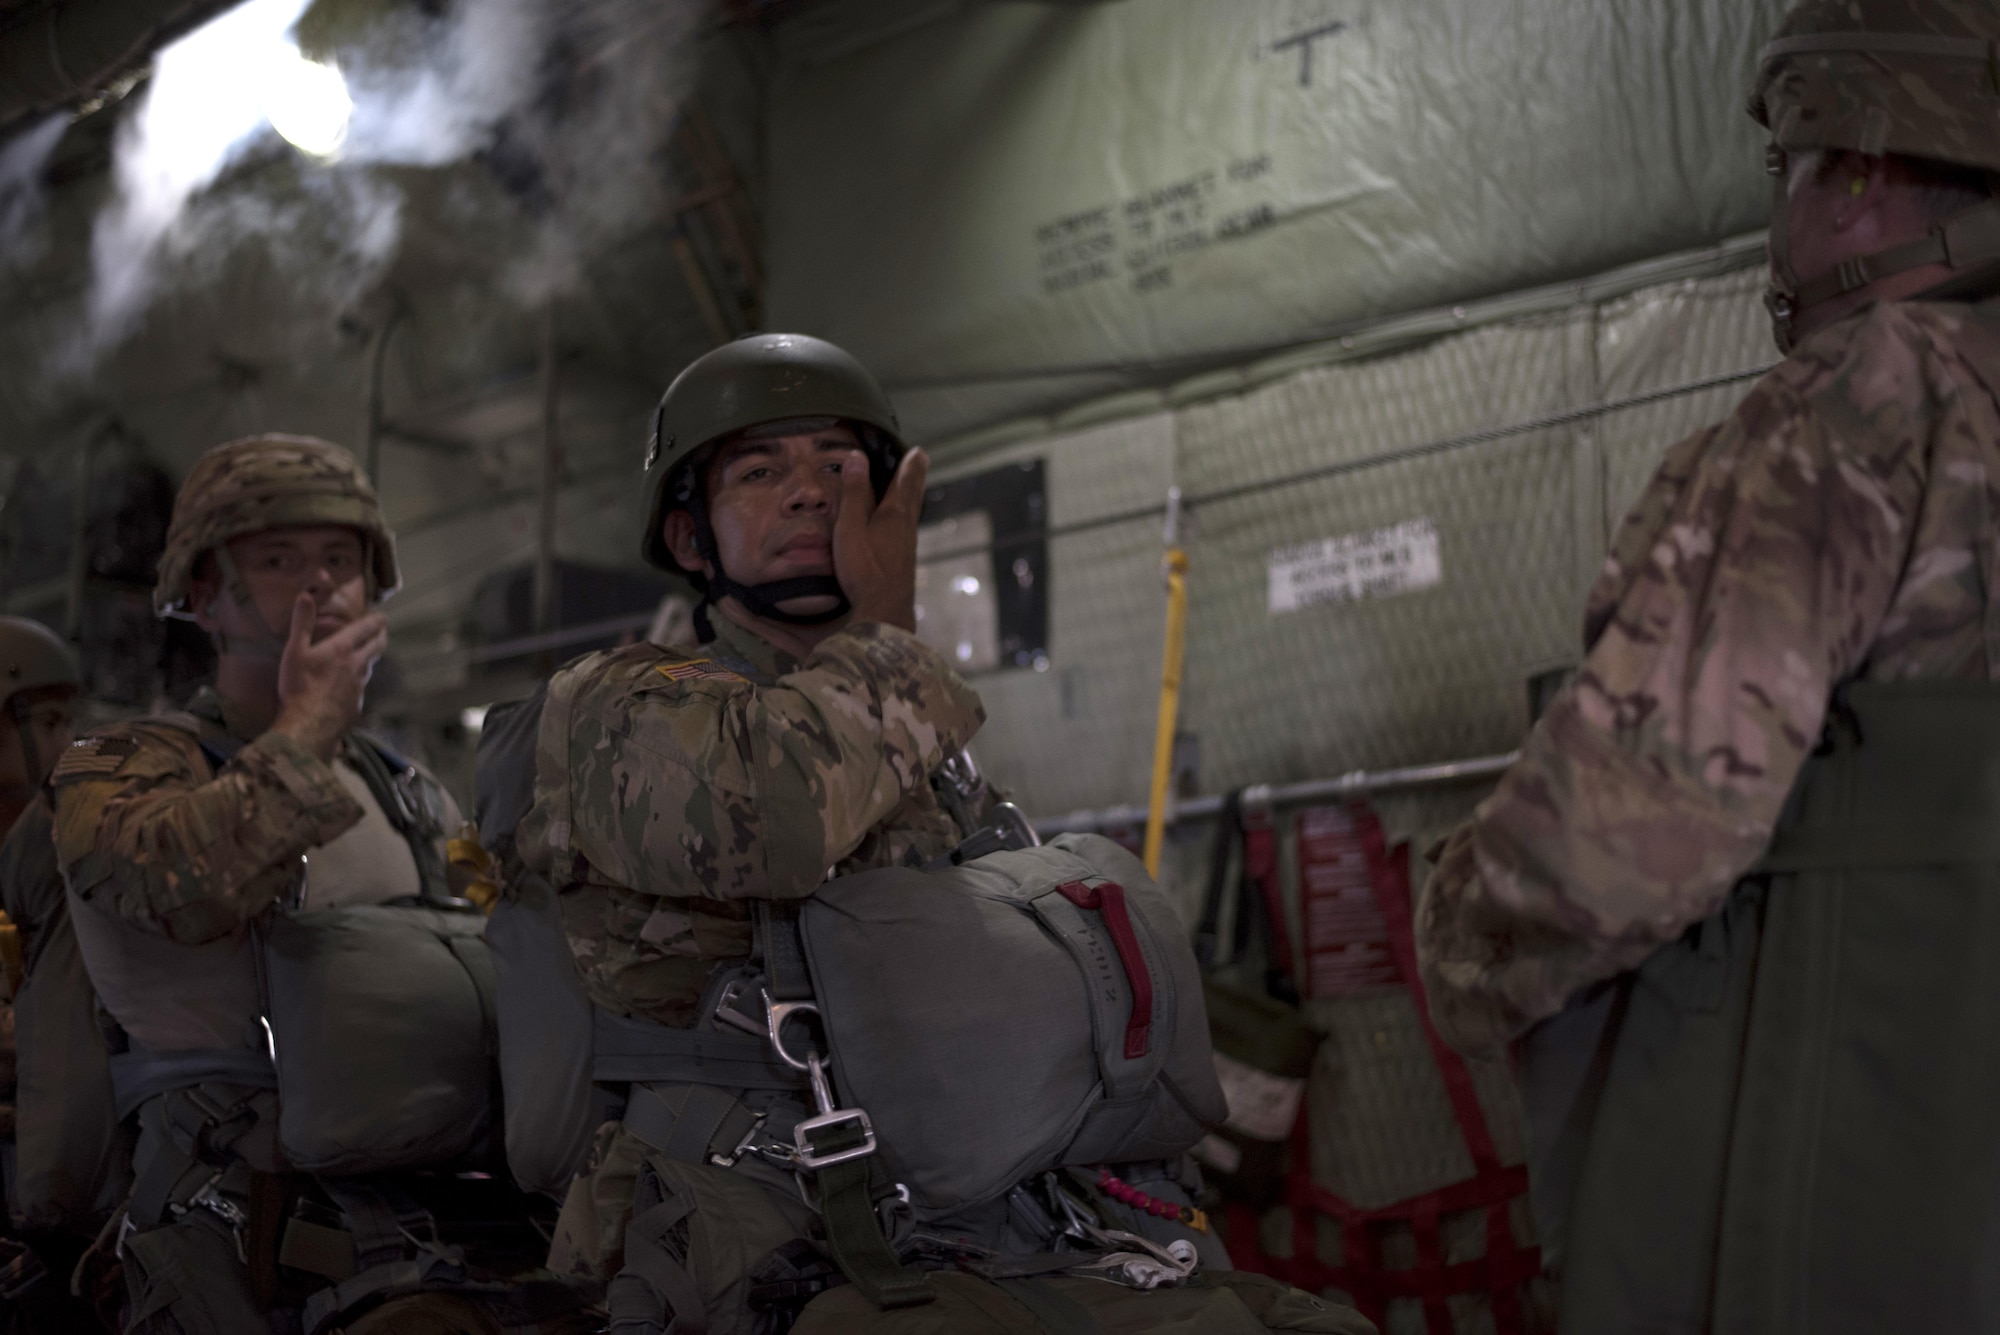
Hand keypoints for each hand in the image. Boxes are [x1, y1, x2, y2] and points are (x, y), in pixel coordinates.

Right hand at [269, 595, 387, 758]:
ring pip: (370, 667)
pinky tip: (353, 685)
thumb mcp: (294, 651)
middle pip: (377, 646)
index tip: (382, 616)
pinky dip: (359, 681)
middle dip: (381, 636)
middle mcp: (357, 665)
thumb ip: (302, 623)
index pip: (366, 628)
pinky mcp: (357, 704)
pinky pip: (361, 688)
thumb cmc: (298, 686)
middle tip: (383, 631)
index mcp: (343, 649)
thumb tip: (305, 595)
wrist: (309, 725)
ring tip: (368, 654)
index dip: (376, 620)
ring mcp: (359, 686)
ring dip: (371, 658)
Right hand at [833, 447, 927, 631]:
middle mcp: (906, 527)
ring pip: (913, 512)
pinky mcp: (904, 561)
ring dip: (912, 494)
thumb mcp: (850, 528)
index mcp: (894, 515)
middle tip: (921, 459)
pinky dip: (907, 514)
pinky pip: (907, 528)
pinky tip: (902, 524)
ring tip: (912, 485)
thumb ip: (853, 494)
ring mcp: (907, 545)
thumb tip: (857, 457)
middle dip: (915, 475)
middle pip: (913, 494)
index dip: (909, 465)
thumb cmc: (864, 570)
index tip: (917, 450)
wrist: (884, 612)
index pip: (904, 481)